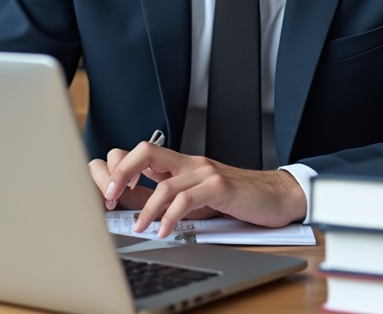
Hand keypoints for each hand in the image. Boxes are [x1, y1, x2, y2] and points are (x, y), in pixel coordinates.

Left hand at [94, 142, 307, 237]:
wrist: (275, 195)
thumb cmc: (236, 198)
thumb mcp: (197, 197)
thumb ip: (171, 199)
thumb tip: (135, 211)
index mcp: (181, 164)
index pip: (140, 153)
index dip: (119, 168)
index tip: (108, 192)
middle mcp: (189, 163)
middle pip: (145, 152)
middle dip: (121, 172)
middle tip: (110, 196)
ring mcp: (205, 172)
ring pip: (164, 182)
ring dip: (146, 207)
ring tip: (139, 226)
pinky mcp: (219, 187)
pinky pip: (187, 199)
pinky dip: (171, 217)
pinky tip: (165, 230)